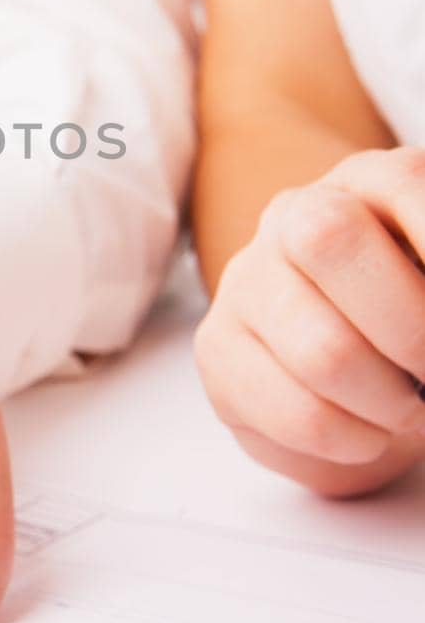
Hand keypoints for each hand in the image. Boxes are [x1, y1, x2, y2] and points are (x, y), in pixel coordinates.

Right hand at [194, 147, 424, 494]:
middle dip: (411, 329)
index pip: (405, 189)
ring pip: (323, 350)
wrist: (348, 364)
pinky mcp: (218, 349)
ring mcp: (246, 281)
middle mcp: (293, 216)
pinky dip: (355, 440)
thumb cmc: (409, 315)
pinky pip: (299, 414)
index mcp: (367, 182)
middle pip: (330, 238)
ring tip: (406, 409)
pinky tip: (367, 433)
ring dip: (391, 403)